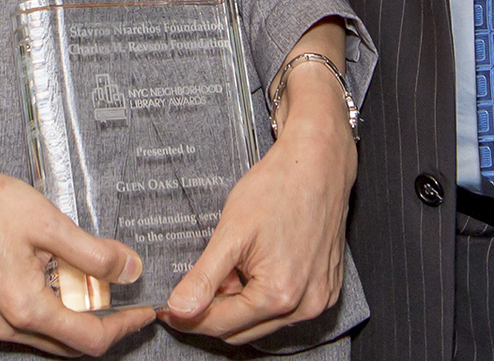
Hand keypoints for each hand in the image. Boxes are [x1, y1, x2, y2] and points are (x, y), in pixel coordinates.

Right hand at [0, 136, 154, 356]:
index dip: (124, 327)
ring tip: (96, 285)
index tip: (144, 310)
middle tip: (127, 297)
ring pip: (51, 339)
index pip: (90, 340)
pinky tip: (63, 282)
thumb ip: (94, 253)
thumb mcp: (50, 223)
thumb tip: (130, 271)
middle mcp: (7, 327)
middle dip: (104, 325)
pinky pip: (31, 328)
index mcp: (26, 308)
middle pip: (71, 346)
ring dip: (78, 319)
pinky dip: (54, 313)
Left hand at [159, 52, 355, 344]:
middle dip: (215, 309)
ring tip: (233, 264)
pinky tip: (258, 265)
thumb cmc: (278, 188)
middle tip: (202, 277)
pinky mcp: (327, 290)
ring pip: (262, 322)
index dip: (188, 317)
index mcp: (279, 295)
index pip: (220, 325)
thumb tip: (178, 311)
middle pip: (241, 330)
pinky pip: (285, 309)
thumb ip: (204, 278)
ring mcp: (320, 300)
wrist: (319, 162)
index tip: (166, 308)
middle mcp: (305, 306)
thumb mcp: (231, 232)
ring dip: (240, 303)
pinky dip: (264, 296)